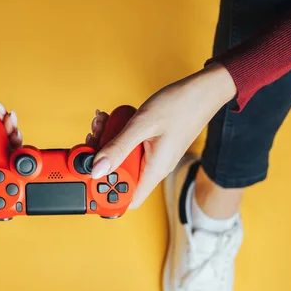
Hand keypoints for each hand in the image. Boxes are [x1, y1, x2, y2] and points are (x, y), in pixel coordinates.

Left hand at [87, 63, 236, 208]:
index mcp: (154, 170)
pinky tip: (111, 120)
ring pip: (120, 160)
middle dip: (101, 160)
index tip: (88, 179)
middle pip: (118, 177)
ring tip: (102, 124)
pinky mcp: (150, 146)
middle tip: (93, 140)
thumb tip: (96, 170)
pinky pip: (127, 147)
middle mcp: (153, 168)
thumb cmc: (180, 105)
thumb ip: (118, 148)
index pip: (127, 200)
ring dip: (106, 144)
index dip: (105, 195)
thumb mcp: (142, 125)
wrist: (202, 90)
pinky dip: (116, 135)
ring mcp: (151, 157)